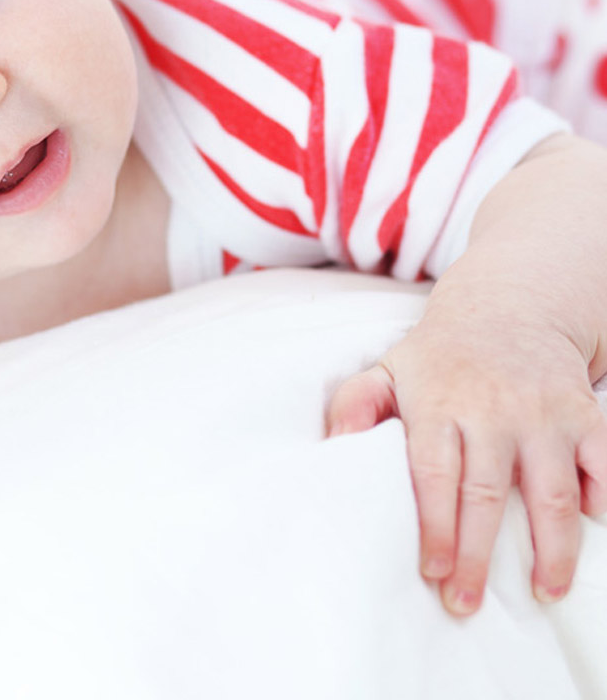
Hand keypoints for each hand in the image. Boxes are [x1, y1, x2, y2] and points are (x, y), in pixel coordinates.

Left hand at [326, 289, 606, 616]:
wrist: (507, 308)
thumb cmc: (439, 357)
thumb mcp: (389, 369)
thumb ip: (357, 403)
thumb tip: (332, 443)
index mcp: (439, 404)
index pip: (434, 474)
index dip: (435, 527)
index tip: (432, 572)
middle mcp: (493, 410)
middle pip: (486, 494)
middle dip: (477, 555)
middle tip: (465, 604)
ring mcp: (543, 413)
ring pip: (552, 492)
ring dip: (552, 549)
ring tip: (544, 592)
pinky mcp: (585, 413)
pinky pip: (603, 465)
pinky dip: (602, 499)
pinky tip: (591, 531)